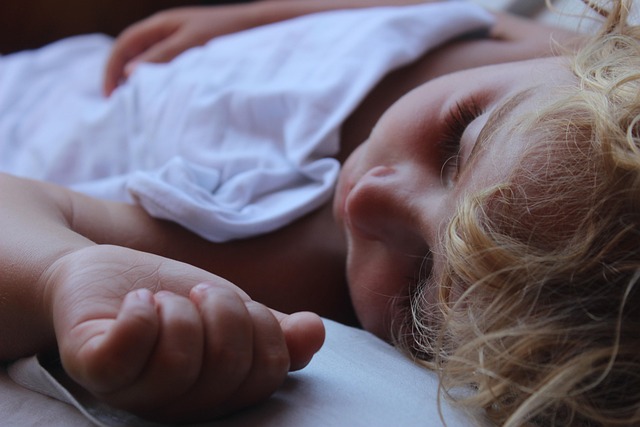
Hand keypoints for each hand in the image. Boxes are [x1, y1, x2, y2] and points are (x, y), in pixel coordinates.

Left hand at [44, 245, 323, 422]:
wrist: (103, 274)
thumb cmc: (169, 298)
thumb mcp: (229, 309)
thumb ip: (273, 328)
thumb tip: (315, 332)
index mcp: (218, 391)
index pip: (267, 374)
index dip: (264, 328)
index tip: (236, 303)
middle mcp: (178, 403)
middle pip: (228, 368)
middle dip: (223, 309)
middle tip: (197, 293)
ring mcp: (132, 389)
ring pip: (180, 361)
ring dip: (179, 311)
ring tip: (163, 300)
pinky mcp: (93, 365)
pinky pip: (128, 349)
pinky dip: (143, 311)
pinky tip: (139, 300)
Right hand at [103, 5, 260, 95]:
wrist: (258, 27)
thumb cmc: (225, 32)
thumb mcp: (190, 45)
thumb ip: (161, 58)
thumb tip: (129, 74)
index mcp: (160, 24)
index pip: (124, 44)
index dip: (112, 69)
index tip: (109, 95)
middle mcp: (166, 32)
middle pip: (133, 54)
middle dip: (121, 77)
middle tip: (120, 104)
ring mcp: (179, 42)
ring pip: (149, 63)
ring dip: (140, 82)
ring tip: (137, 104)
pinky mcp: (192, 54)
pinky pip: (167, 68)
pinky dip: (159, 82)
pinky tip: (162, 98)